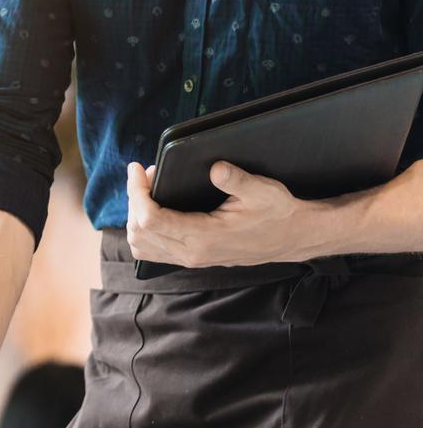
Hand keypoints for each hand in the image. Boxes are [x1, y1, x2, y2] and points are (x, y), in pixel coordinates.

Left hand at [125, 161, 326, 267]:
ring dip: (136, 216)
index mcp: (204, 236)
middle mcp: (192, 253)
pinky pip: (153, 251)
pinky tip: (155, 208)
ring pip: (141, 245)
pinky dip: (144, 230)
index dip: (136, 191)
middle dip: (134, 199)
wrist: (293, 238)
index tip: (137, 168)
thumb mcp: (262, 191)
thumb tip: (215, 168)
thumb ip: (236, 180)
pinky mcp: (192, 259)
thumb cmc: (278, 212)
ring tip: (148, 191)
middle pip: (138, 231)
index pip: (150, 218)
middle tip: (146, 176)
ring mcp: (191, 259)